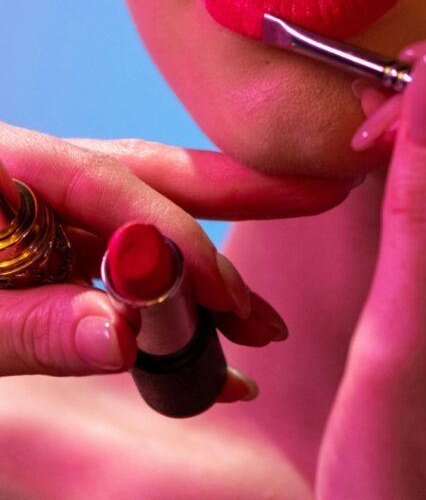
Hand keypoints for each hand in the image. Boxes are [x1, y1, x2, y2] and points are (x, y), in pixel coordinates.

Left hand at [0, 121, 353, 394]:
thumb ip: (28, 325)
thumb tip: (130, 332)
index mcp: (2, 161)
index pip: (109, 182)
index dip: (176, 240)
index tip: (228, 297)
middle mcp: (28, 172)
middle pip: (148, 169)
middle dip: (237, 194)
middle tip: (319, 200)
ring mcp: (33, 209)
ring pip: (140, 219)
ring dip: (206, 261)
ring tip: (262, 310)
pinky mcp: (35, 248)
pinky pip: (110, 264)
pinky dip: (159, 300)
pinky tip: (202, 339)